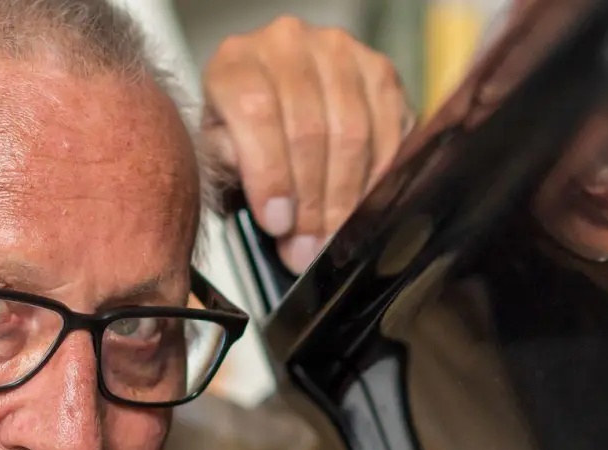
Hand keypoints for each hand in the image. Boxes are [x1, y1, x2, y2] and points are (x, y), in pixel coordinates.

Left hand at [202, 17, 412, 273]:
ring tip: (331, 238)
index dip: (271, 175)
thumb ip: (230, 167)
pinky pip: (389, 132)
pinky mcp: (380, 71)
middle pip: (310, 129)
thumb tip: (271, 203)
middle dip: (311, 202)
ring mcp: (340, 52)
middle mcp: (288, 43)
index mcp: (237, 61)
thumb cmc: (242, 130)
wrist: (277, 97)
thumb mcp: (218, 148)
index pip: (257, 112)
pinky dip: (377, 180)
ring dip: (344, 199)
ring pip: (353, 133)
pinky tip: (360, 208)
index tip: (277, 224)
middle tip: (306, 248)